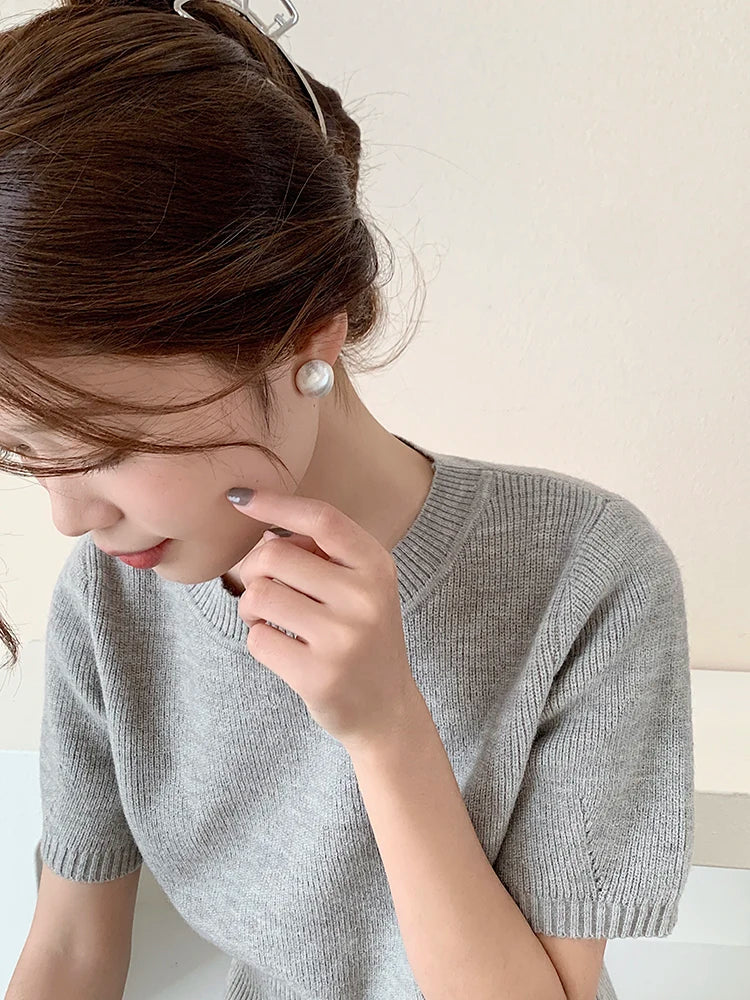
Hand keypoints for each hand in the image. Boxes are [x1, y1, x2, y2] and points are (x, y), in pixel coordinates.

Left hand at [226, 487, 421, 752]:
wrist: (386, 710)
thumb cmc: (362, 637)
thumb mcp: (362, 587)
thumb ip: (323, 555)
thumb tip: (265, 529)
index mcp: (377, 567)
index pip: (322, 518)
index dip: (275, 503)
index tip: (239, 497)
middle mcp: (365, 598)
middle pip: (275, 554)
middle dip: (253, 569)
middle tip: (262, 590)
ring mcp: (344, 638)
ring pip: (259, 595)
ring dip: (251, 607)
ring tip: (268, 620)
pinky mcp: (319, 676)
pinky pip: (258, 639)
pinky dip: (259, 640)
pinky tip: (282, 650)